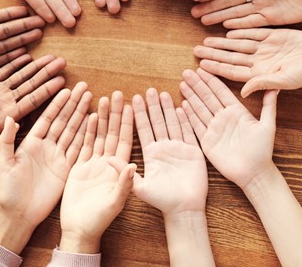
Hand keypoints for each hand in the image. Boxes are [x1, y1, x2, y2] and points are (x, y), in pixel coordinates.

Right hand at [0, 54, 66, 160]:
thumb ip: (3, 140)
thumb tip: (19, 126)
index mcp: (8, 117)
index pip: (33, 101)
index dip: (48, 91)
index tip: (63, 81)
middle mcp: (5, 103)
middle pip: (31, 85)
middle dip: (47, 74)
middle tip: (63, 62)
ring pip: (20, 76)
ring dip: (35, 66)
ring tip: (51, 56)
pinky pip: (1, 70)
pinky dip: (13, 62)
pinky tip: (25, 53)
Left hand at [0, 83, 90, 253]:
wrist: (20, 214)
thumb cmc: (8, 190)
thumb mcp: (4, 163)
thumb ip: (7, 140)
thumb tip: (10, 117)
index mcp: (31, 143)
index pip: (47, 118)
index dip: (57, 104)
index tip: (67, 89)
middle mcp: (46, 147)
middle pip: (63, 120)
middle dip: (73, 104)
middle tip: (84, 87)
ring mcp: (58, 157)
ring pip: (73, 131)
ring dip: (82, 115)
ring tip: (92, 99)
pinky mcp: (66, 168)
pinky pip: (78, 149)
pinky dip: (87, 136)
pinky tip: (94, 123)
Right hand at [59, 91, 135, 252]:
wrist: (79, 230)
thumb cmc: (100, 220)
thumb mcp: (114, 202)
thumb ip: (124, 184)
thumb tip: (133, 165)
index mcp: (119, 170)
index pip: (126, 141)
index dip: (129, 123)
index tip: (133, 105)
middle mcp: (108, 164)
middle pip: (113, 133)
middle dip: (115, 114)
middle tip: (118, 93)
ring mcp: (94, 164)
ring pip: (99, 136)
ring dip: (101, 118)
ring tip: (103, 98)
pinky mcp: (79, 167)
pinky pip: (84, 145)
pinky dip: (86, 131)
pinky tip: (88, 116)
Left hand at [130, 89, 207, 215]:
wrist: (184, 211)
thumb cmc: (161, 201)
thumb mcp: (139, 188)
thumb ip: (124, 174)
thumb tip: (107, 159)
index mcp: (150, 154)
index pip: (142, 130)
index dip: (137, 115)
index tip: (131, 99)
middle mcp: (164, 148)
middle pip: (157, 123)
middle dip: (152, 106)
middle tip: (148, 89)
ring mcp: (179, 149)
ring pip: (172, 124)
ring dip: (167, 109)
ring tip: (163, 93)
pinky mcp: (193, 152)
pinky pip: (189, 132)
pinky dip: (185, 120)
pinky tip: (182, 107)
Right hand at [179, 68, 278, 188]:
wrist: (254, 173)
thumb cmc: (263, 151)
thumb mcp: (267, 126)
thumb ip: (269, 106)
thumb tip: (275, 87)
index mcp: (237, 111)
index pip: (221, 92)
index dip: (211, 80)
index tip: (202, 68)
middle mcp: (224, 118)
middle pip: (207, 97)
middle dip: (197, 84)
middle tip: (186, 72)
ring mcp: (214, 129)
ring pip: (200, 109)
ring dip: (191, 96)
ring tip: (182, 83)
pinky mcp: (207, 141)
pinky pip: (196, 126)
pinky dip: (189, 115)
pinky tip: (182, 105)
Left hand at [193, 28, 301, 96]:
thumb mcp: (284, 80)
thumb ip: (262, 84)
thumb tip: (242, 92)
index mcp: (260, 73)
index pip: (232, 71)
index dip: (216, 67)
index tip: (200, 65)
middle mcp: (260, 61)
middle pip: (231, 57)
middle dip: (213, 53)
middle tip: (195, 49)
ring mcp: (266, 48)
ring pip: (239, 44)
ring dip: (223, 42)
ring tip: (206, 39)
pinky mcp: (275, 36)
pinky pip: (253, 31)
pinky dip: (240, 29)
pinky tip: (226, 29)